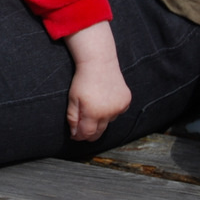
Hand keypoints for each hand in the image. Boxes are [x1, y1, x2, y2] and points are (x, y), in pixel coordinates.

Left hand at [62, 22, 131, 141]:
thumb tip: (74, 133)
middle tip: (82, 129)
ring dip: (101, 119)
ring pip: (108, 121)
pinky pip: (118, 112)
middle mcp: (109, 113)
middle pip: (99, 132)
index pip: (87, 134)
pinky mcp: (126, 102)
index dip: (80, 136)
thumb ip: (73, 117)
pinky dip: (111, 110)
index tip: (75, 136)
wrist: (99, 63)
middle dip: (90, 133)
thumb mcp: (73, 98)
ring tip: (94, 106)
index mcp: (93, 113)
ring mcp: (119, 108)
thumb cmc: (83, 80)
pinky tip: (105, 100)